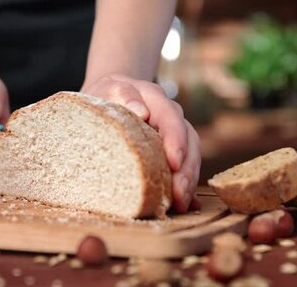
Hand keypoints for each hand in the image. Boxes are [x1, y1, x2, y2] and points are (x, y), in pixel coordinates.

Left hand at [81, 74, 200, 212]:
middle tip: (179, 194)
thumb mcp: (107, 90)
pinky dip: (188, 186)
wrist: (108, 94)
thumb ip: (123, 95)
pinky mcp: (173, 148)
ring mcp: (174, 132)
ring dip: (189, 180)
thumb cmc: (105, 95)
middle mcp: (171, 114)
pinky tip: (188, 205)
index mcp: (155, 98)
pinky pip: (186, 167)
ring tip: (181, 204)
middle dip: (186, 169)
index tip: (173, 164)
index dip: (175, 142)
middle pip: (188, 140)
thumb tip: (142, 113)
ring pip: (191, 154)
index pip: (171, 119)